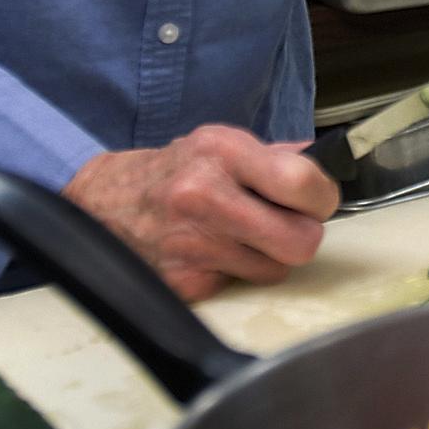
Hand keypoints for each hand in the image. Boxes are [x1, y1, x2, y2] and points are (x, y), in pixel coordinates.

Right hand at [64, 125, 337, 302]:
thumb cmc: (171, 171)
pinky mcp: (185, 282)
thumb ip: (275, 156)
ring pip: (277, 270)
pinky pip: (241, 285)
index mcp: (222, 154)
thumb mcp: (220, 143)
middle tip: (289, 224)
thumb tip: (325, 167)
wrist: (103, 204)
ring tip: (245, 235)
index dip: (322, 197)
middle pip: (301, 241)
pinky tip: (215, 252)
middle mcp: (205, 198)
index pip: (304, 183)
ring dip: (271, 256)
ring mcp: (193, 245)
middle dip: (304, 234)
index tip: (316, 200)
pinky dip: (237, 272)